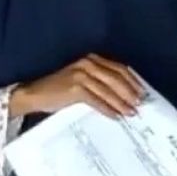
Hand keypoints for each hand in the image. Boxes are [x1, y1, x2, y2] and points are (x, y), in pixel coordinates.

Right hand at [10, 54, 143, 118]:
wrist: (33, 94)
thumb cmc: (60, 89)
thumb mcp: (83, 80)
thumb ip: (100, 81)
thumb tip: (125, 94)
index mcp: (93, 59)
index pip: (120, 69)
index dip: (133, 81)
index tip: (143, 92)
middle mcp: (89, 63)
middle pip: (117, 78)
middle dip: (131, 93)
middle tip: (141, 104)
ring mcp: (82, 75)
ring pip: (109, 91)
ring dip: (122, 103)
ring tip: (131, 113)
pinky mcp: (75, 88)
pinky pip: (97, 100)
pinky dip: (108, 109)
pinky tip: (116, 116)